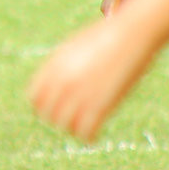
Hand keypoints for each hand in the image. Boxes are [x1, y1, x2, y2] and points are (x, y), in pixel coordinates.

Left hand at [27, 14, 159, 142]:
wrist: (134, 33)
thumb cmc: (109, 37)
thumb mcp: (78, 47)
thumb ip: (63, 66)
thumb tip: (57, 84)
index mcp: (54, 66)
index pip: (34, 98)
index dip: (44, 107)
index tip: (58, 109)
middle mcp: (63, 81)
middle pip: (48, 115)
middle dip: (60, 119)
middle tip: (76, 118)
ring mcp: (80, 94)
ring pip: (65, 126)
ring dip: (75, 128)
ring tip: (87, 124)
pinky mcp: (99, 105)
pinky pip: (85, 133)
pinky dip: (90, 136)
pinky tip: (96, 133)